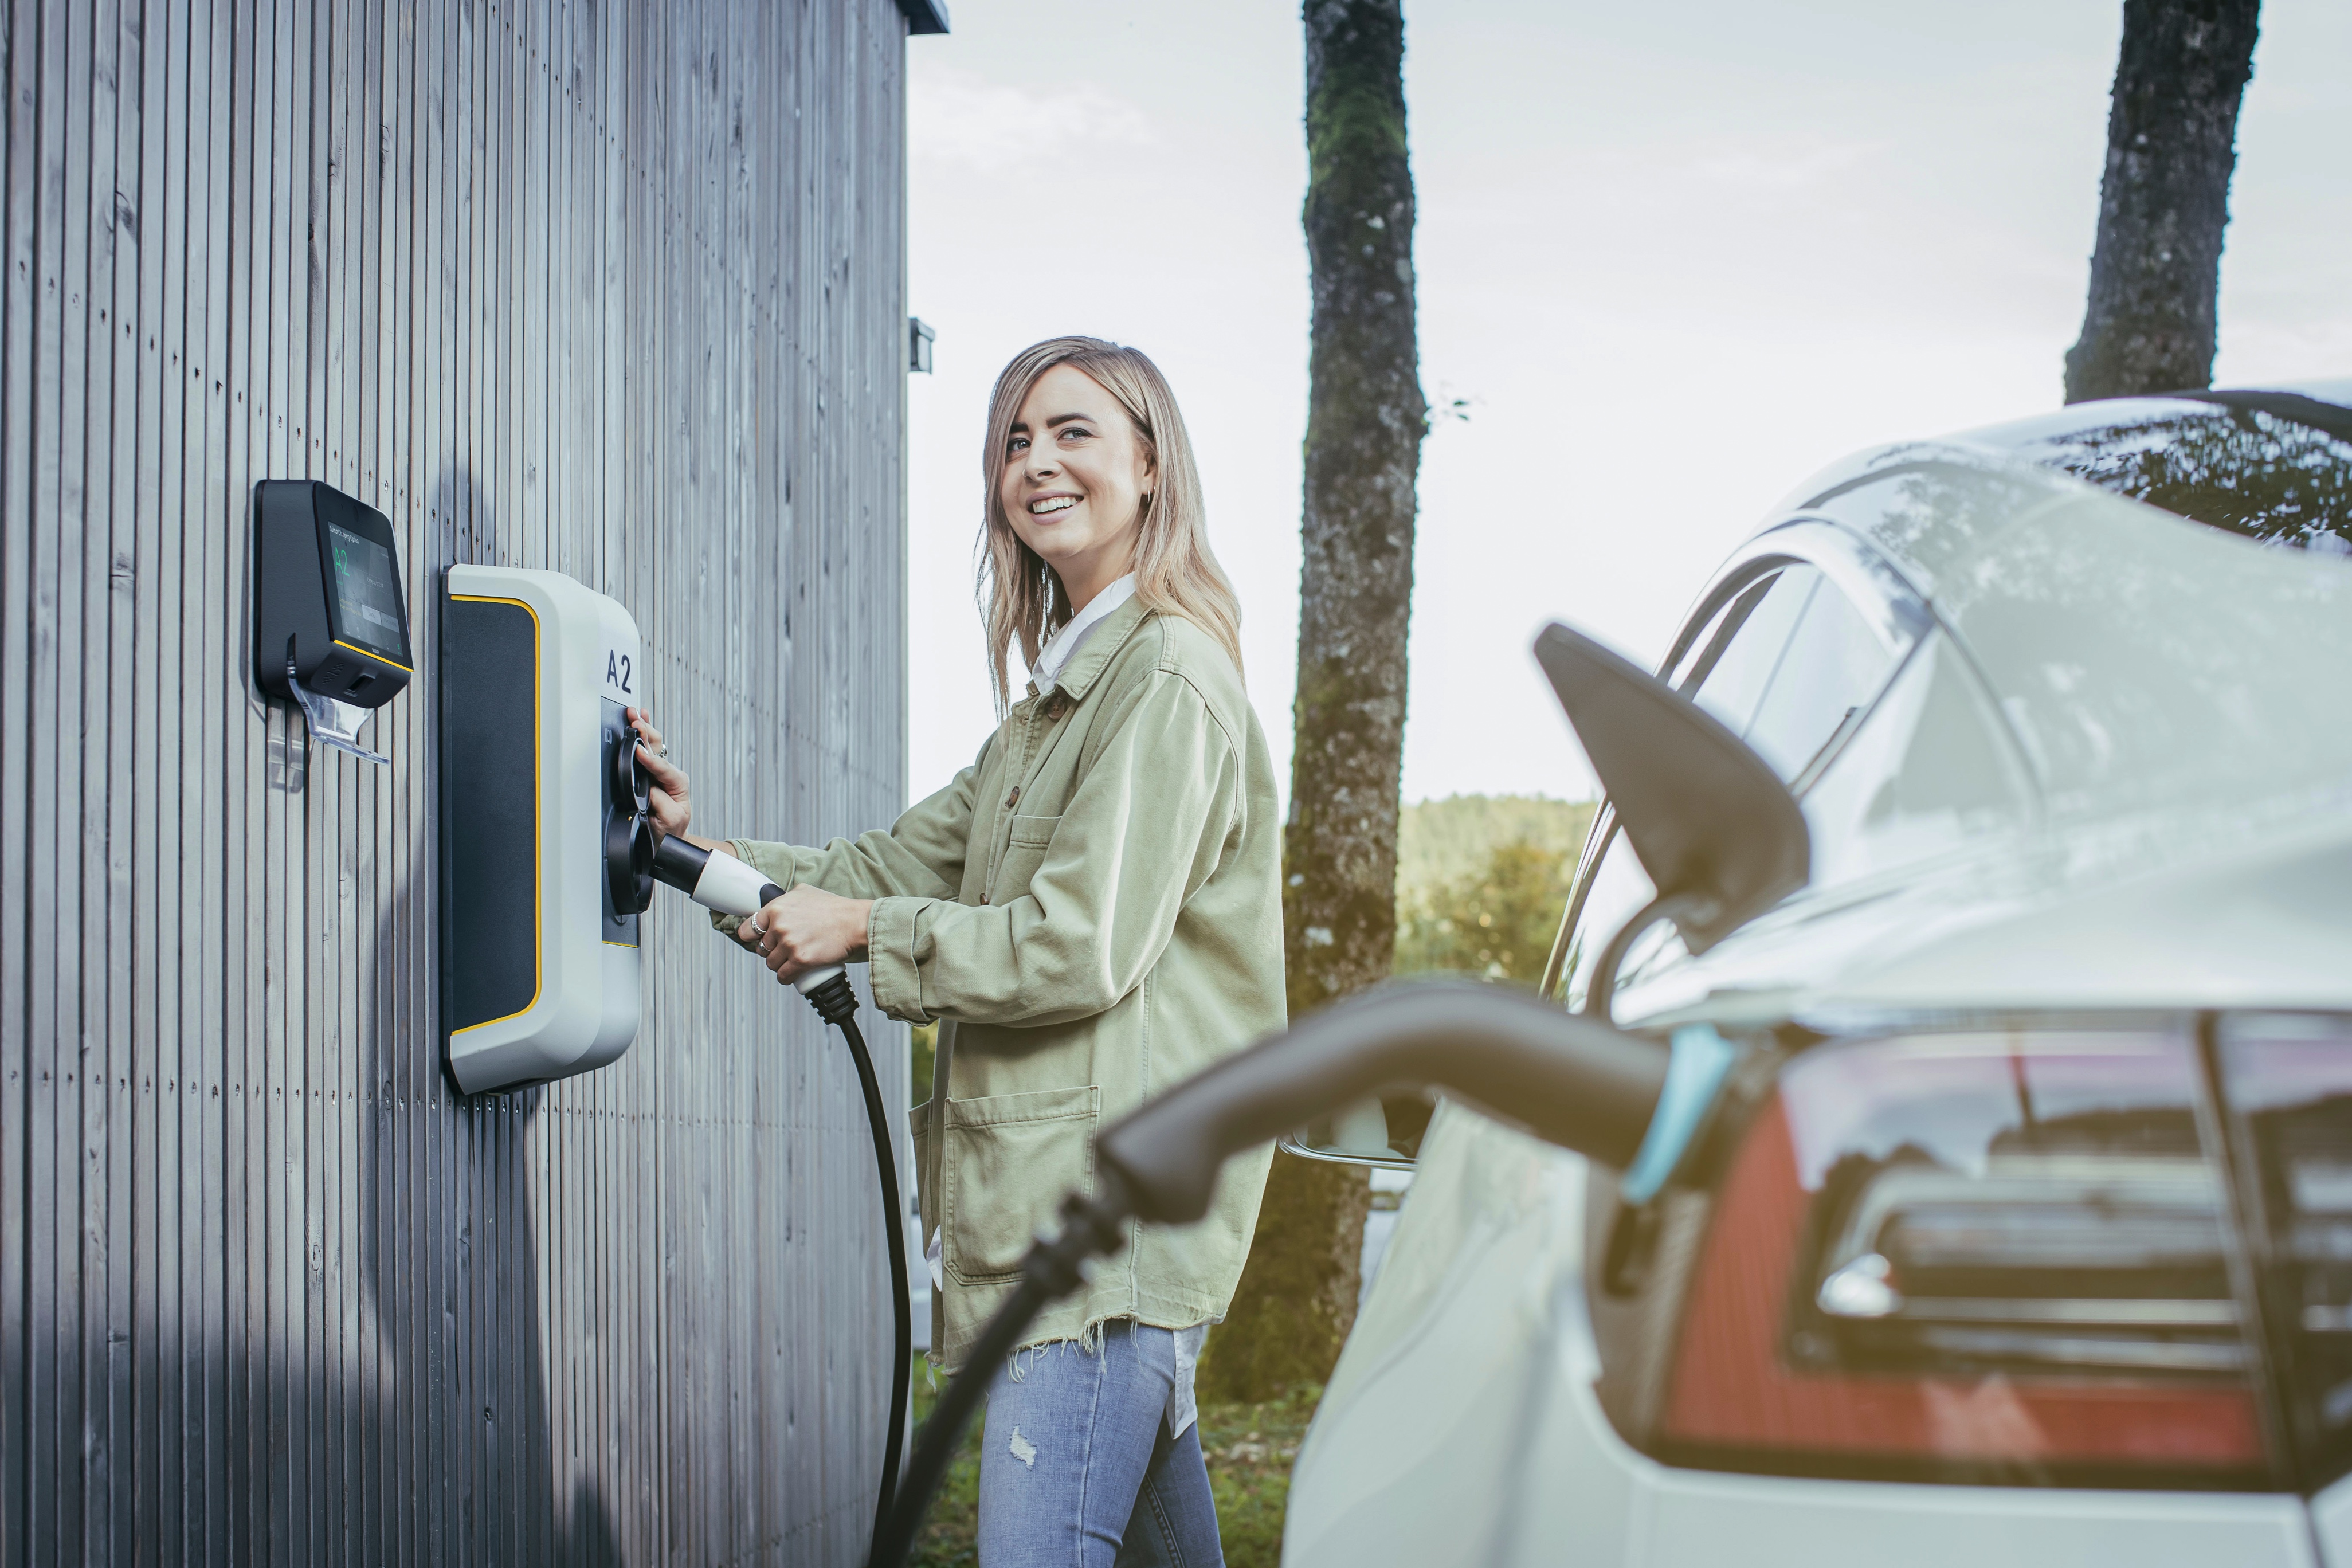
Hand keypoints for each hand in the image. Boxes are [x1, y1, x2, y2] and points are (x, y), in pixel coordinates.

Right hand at [627, 707, 690, 840]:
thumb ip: (660, 801)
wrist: (667, 839)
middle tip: (635, 720)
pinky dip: (643, 735)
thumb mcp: (668, 819)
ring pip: (653, 747)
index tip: (639, 751)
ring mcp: (661, 772)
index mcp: (678, 785)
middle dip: (646, 734)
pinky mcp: (652, 773)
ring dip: (643, 729)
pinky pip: (648, 751)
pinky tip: (640, 721)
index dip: (650, 759)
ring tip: (636, 714)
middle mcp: (671, 775)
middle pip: (658, 750)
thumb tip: (648, 788)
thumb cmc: (669, 830)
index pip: (662, 769)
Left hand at [737, 885, 872, 985]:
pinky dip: (786, 977)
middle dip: (772, 951)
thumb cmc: (834, 908)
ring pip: (771, 964)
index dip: (753, 937)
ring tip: (791, 960)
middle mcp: (779, 926)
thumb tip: (776, 905)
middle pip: (761, 949)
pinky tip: (791, 974)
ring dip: (780, 965)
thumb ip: (786, 898)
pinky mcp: (801, 960)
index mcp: (776, 908)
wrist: (855, 923)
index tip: (760, 940)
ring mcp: (789, 944)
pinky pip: (783, 976)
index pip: (748, 929)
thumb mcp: (805, 892)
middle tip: (785, 949)